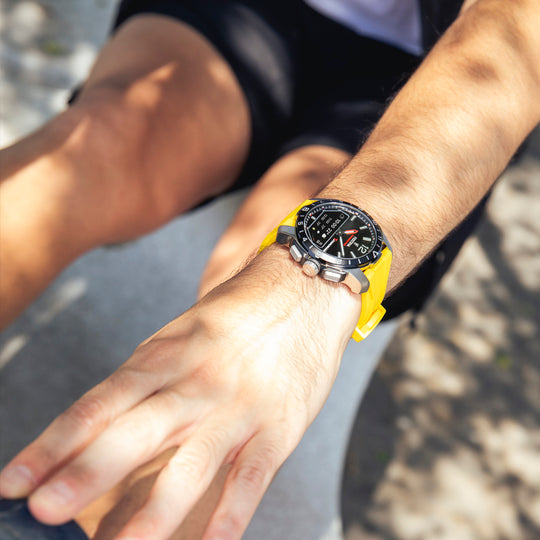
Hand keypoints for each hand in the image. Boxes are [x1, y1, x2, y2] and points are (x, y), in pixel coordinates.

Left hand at [0, 247, 359, 538]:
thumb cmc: (237, 314)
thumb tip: (98, 426)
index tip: (16, 479)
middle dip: (87, 473)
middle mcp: (199, 380)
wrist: (304, 288)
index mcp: (168, 353)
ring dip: (152, 511)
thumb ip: (147, 377)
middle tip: (43, 510)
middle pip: (137, 431)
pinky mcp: (280, 425)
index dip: (56, 441)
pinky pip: (253, 475)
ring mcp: (241, 405)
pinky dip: (232, 512)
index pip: (103, 401)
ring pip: (193, 462)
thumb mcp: (183, 332)